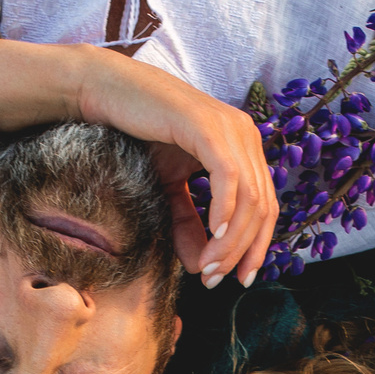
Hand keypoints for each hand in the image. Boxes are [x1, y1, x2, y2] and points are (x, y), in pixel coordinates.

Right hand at [68, 51, 277, 288]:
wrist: (108, 93)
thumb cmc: (139, 135)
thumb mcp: (169, 190)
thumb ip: (188, 225)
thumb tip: (202, 267)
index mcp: (244, 148)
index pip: (266, 207)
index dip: (257, 247)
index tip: (238, 279)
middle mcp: (246, 135)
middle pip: (263, 207)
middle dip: (243, 250)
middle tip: (216, 280)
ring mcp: (231, 128)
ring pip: (249, 197)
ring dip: (231, 240)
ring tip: (210, 267)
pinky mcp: (209, 126)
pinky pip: (228, 176)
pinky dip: (224, 210)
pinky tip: (213, 235)